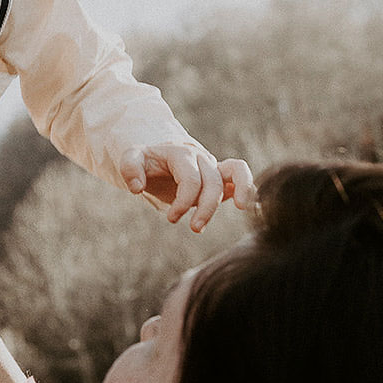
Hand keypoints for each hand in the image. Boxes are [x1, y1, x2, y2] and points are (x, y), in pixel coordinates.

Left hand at [119, 140, 254, 230]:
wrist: (158, 156)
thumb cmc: (146, 160)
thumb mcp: (131, 159)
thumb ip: (129, 169)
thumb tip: (137, 188)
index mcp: (181, 154)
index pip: (191, 179)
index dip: (183, 202)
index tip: (171, 218)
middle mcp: (201, 158)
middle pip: (213, 182)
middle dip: (206, 208)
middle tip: (194, 228)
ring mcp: (212, 166)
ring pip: (235, 173)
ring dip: (239, 193)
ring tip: (241, 208)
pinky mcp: (220, 176)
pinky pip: (240, 176)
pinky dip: (249, 187)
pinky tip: (252, 206)